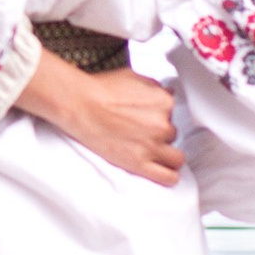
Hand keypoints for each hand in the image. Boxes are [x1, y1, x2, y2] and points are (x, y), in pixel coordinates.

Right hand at [19, 50, 183, 185]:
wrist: (79, 104)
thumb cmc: (100, 90)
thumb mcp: (133, 77)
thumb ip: (154, 86)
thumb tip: (167, 92)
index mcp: (164, 102)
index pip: (174, 112)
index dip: (160, 115)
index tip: (149, 117)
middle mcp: (162, 125)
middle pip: (173, 134)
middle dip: (160, 134)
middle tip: (142, 132)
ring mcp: (152, 146)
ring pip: (175, 158)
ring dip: (166, 154)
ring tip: (151, 151)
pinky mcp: (140, 164)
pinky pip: (168, 176)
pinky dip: (169, 176)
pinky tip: (163, 171)